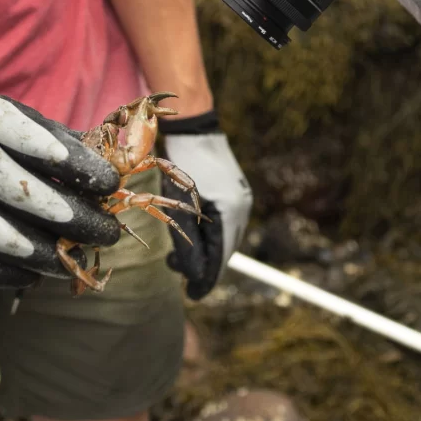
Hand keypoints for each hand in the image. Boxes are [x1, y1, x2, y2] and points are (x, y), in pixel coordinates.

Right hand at [0, 83, 123, 287]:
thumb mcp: (2, 111)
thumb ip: (48, 137)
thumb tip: (103, 167)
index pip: (34, 142)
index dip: (76, 165)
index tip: (111, 183)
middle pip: (17, 191)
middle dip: (69, 217)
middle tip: (106, 233)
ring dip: (37, 253)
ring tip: (71, 263)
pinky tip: (28, 277)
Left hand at [161, 115, 251, 298]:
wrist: (193, 125)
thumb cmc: (180, 162)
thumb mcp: (179, 204)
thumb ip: (187, 240)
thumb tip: (191, 273)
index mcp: (230, 212)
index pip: (221, 257)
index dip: (206, 279)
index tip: (193, 295)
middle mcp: (241, 207)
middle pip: (225, 250)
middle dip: (204, 266)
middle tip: (180, 275)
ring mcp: (241, 198)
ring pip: (225, 237)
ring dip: (206, 250)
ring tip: (181, 257)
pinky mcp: (235, 192)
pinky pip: (224, 223)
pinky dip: (210, 235)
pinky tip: (193, 236)